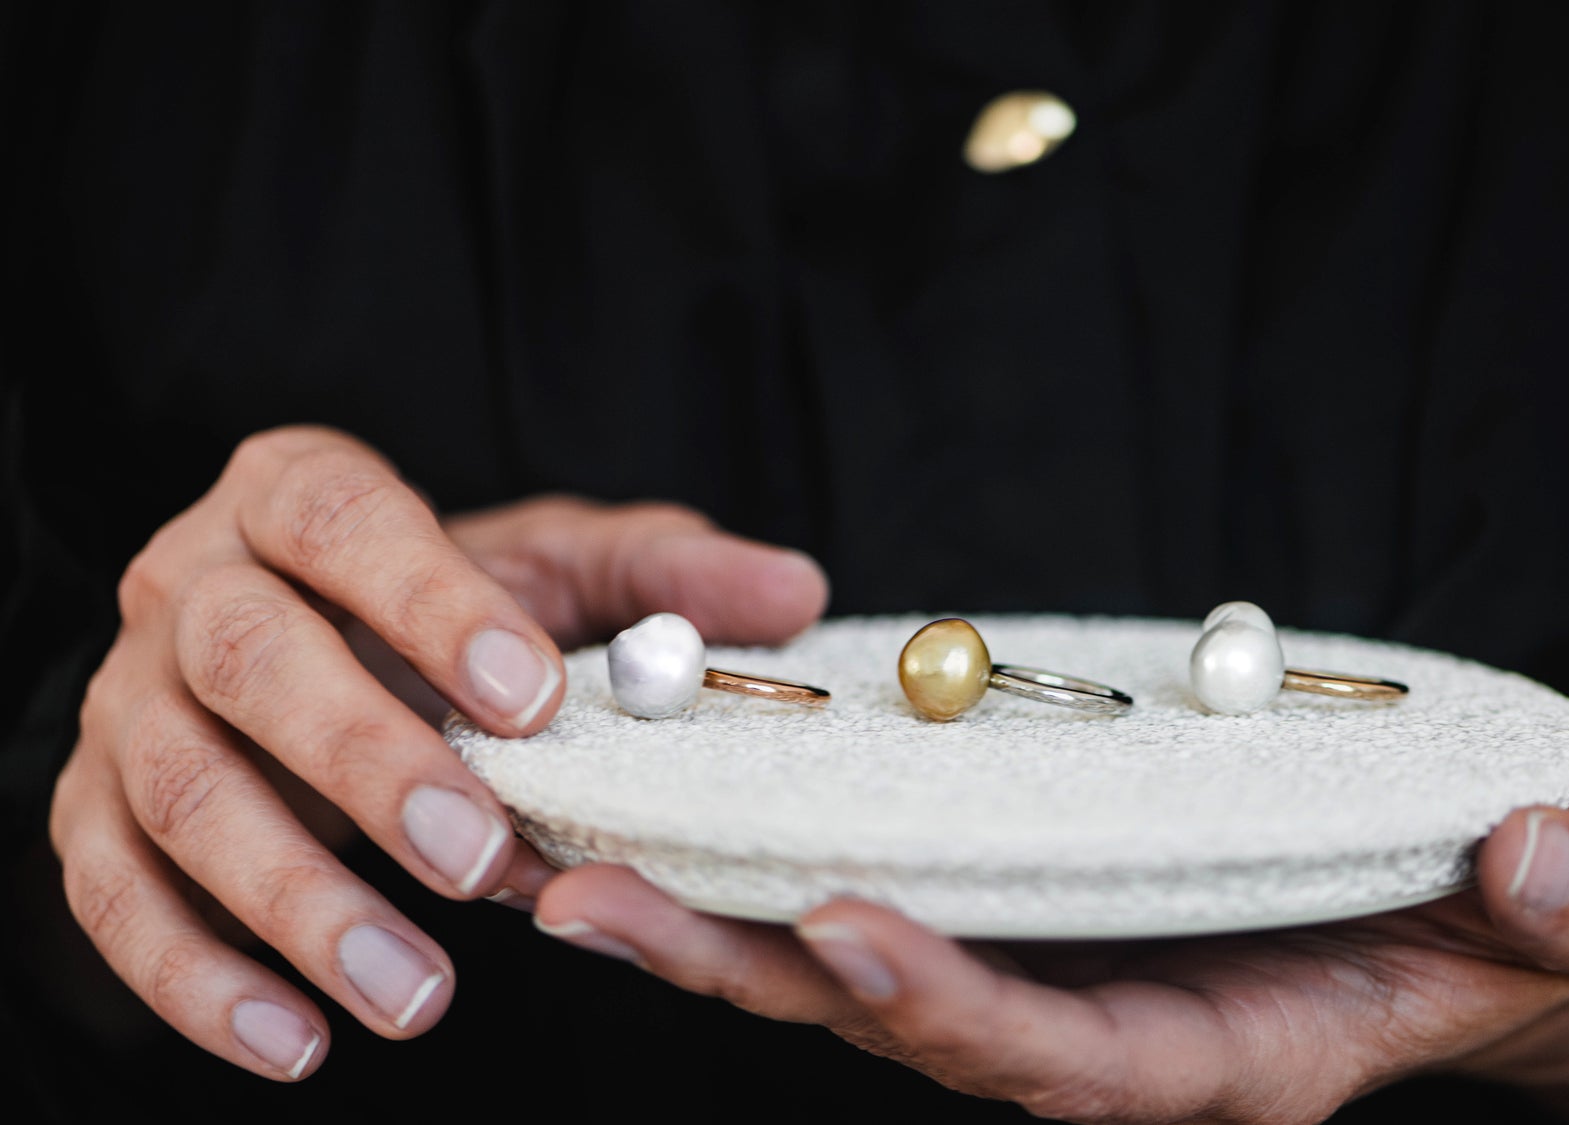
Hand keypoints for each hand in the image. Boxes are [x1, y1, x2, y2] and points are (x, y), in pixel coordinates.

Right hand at [47, 424, 827, 1081]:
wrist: (315, 659)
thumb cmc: (449, 611)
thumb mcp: (561, 571)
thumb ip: (667, 577)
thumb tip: (795, 590)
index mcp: (295, 494)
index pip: (343, 521)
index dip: (430, 604)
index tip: (534, 699)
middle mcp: (187, 583)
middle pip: (246, 656)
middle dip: (364, 763)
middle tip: (479, 859)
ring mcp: (127, 701)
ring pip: (178, 791)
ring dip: (296, 899)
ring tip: (416, 994)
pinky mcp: (93, 809)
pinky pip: (112, 897)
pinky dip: (195, 979)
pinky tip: (297, 1040)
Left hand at [533, 772, 1568, 1122]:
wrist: (1508, 925)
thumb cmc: (1543, 920)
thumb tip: (1539, 861)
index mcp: (1241, 1054)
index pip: (1071, 1058)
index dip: (951, 1010)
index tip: (837, 932)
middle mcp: (1130, 1037)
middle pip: (912, 1023)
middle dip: (754, 971)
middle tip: (589, 903)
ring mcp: (1078, 980)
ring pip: (876, 971)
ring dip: (729, 922)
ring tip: (579, 867)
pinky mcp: (1054, 916)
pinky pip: (906, 901)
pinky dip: (794, 868)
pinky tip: (695, 816)